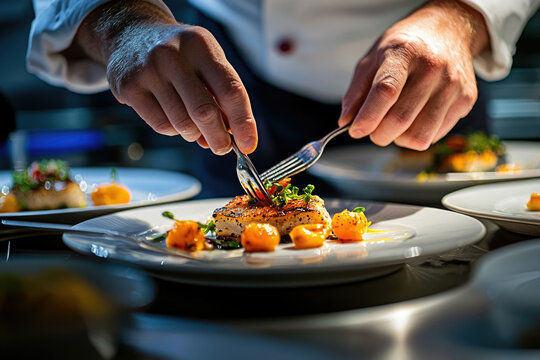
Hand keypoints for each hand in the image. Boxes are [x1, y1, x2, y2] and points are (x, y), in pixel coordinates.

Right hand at [76, 2, 256, 154]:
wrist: (131, 35)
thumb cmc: (180, 56)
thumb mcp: (206, 62)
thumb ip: (222, 95)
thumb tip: (232, 137)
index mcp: (201, 45)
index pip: (230, 89)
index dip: (243, 121)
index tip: (248, 143)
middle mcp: (173, 55)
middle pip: (205, 112)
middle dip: (219, 138)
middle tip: (223, 148)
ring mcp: (148, 71)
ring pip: (183, 124)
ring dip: (194, 134)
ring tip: (194, 125)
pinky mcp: (129, 88)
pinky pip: (162, 126)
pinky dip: (174, 130)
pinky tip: (172, 116)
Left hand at [338, 0, 488, 149]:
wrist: (448, 30)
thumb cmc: (405, 47)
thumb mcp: (372, 58)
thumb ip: (356, 91)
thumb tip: (346, 122)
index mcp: (405, 52)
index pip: (386, 91)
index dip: (368, 117)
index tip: (355, 130)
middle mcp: (433, 67)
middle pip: (400, 119)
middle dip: (378, 134)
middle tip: (372, 129)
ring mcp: (453, 85)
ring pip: (419, 136)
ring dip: (398, 139)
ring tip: (394, 124)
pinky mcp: (466, 100)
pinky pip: (435, 136)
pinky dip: (417, 136)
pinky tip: (414, 118)